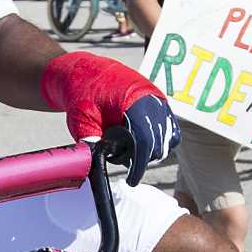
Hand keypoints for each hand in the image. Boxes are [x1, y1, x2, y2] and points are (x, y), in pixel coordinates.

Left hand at [39, 51, 175, 185]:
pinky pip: (170, 130)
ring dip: (150, 149)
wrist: (86, 71)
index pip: (146, 140)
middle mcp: (152, 99)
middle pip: (158, 144)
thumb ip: (92, 143)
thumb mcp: (82, 121)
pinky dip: (158, 140)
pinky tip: (138, 142)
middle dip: (139, 157)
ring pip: (167, 139)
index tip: (131, 180)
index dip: (139, 164)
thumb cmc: (81, 94)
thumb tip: (98, 168)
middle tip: (115, 155)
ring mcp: (159, 100)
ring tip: (124, 145)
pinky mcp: (161, 103)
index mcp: (134, 100)